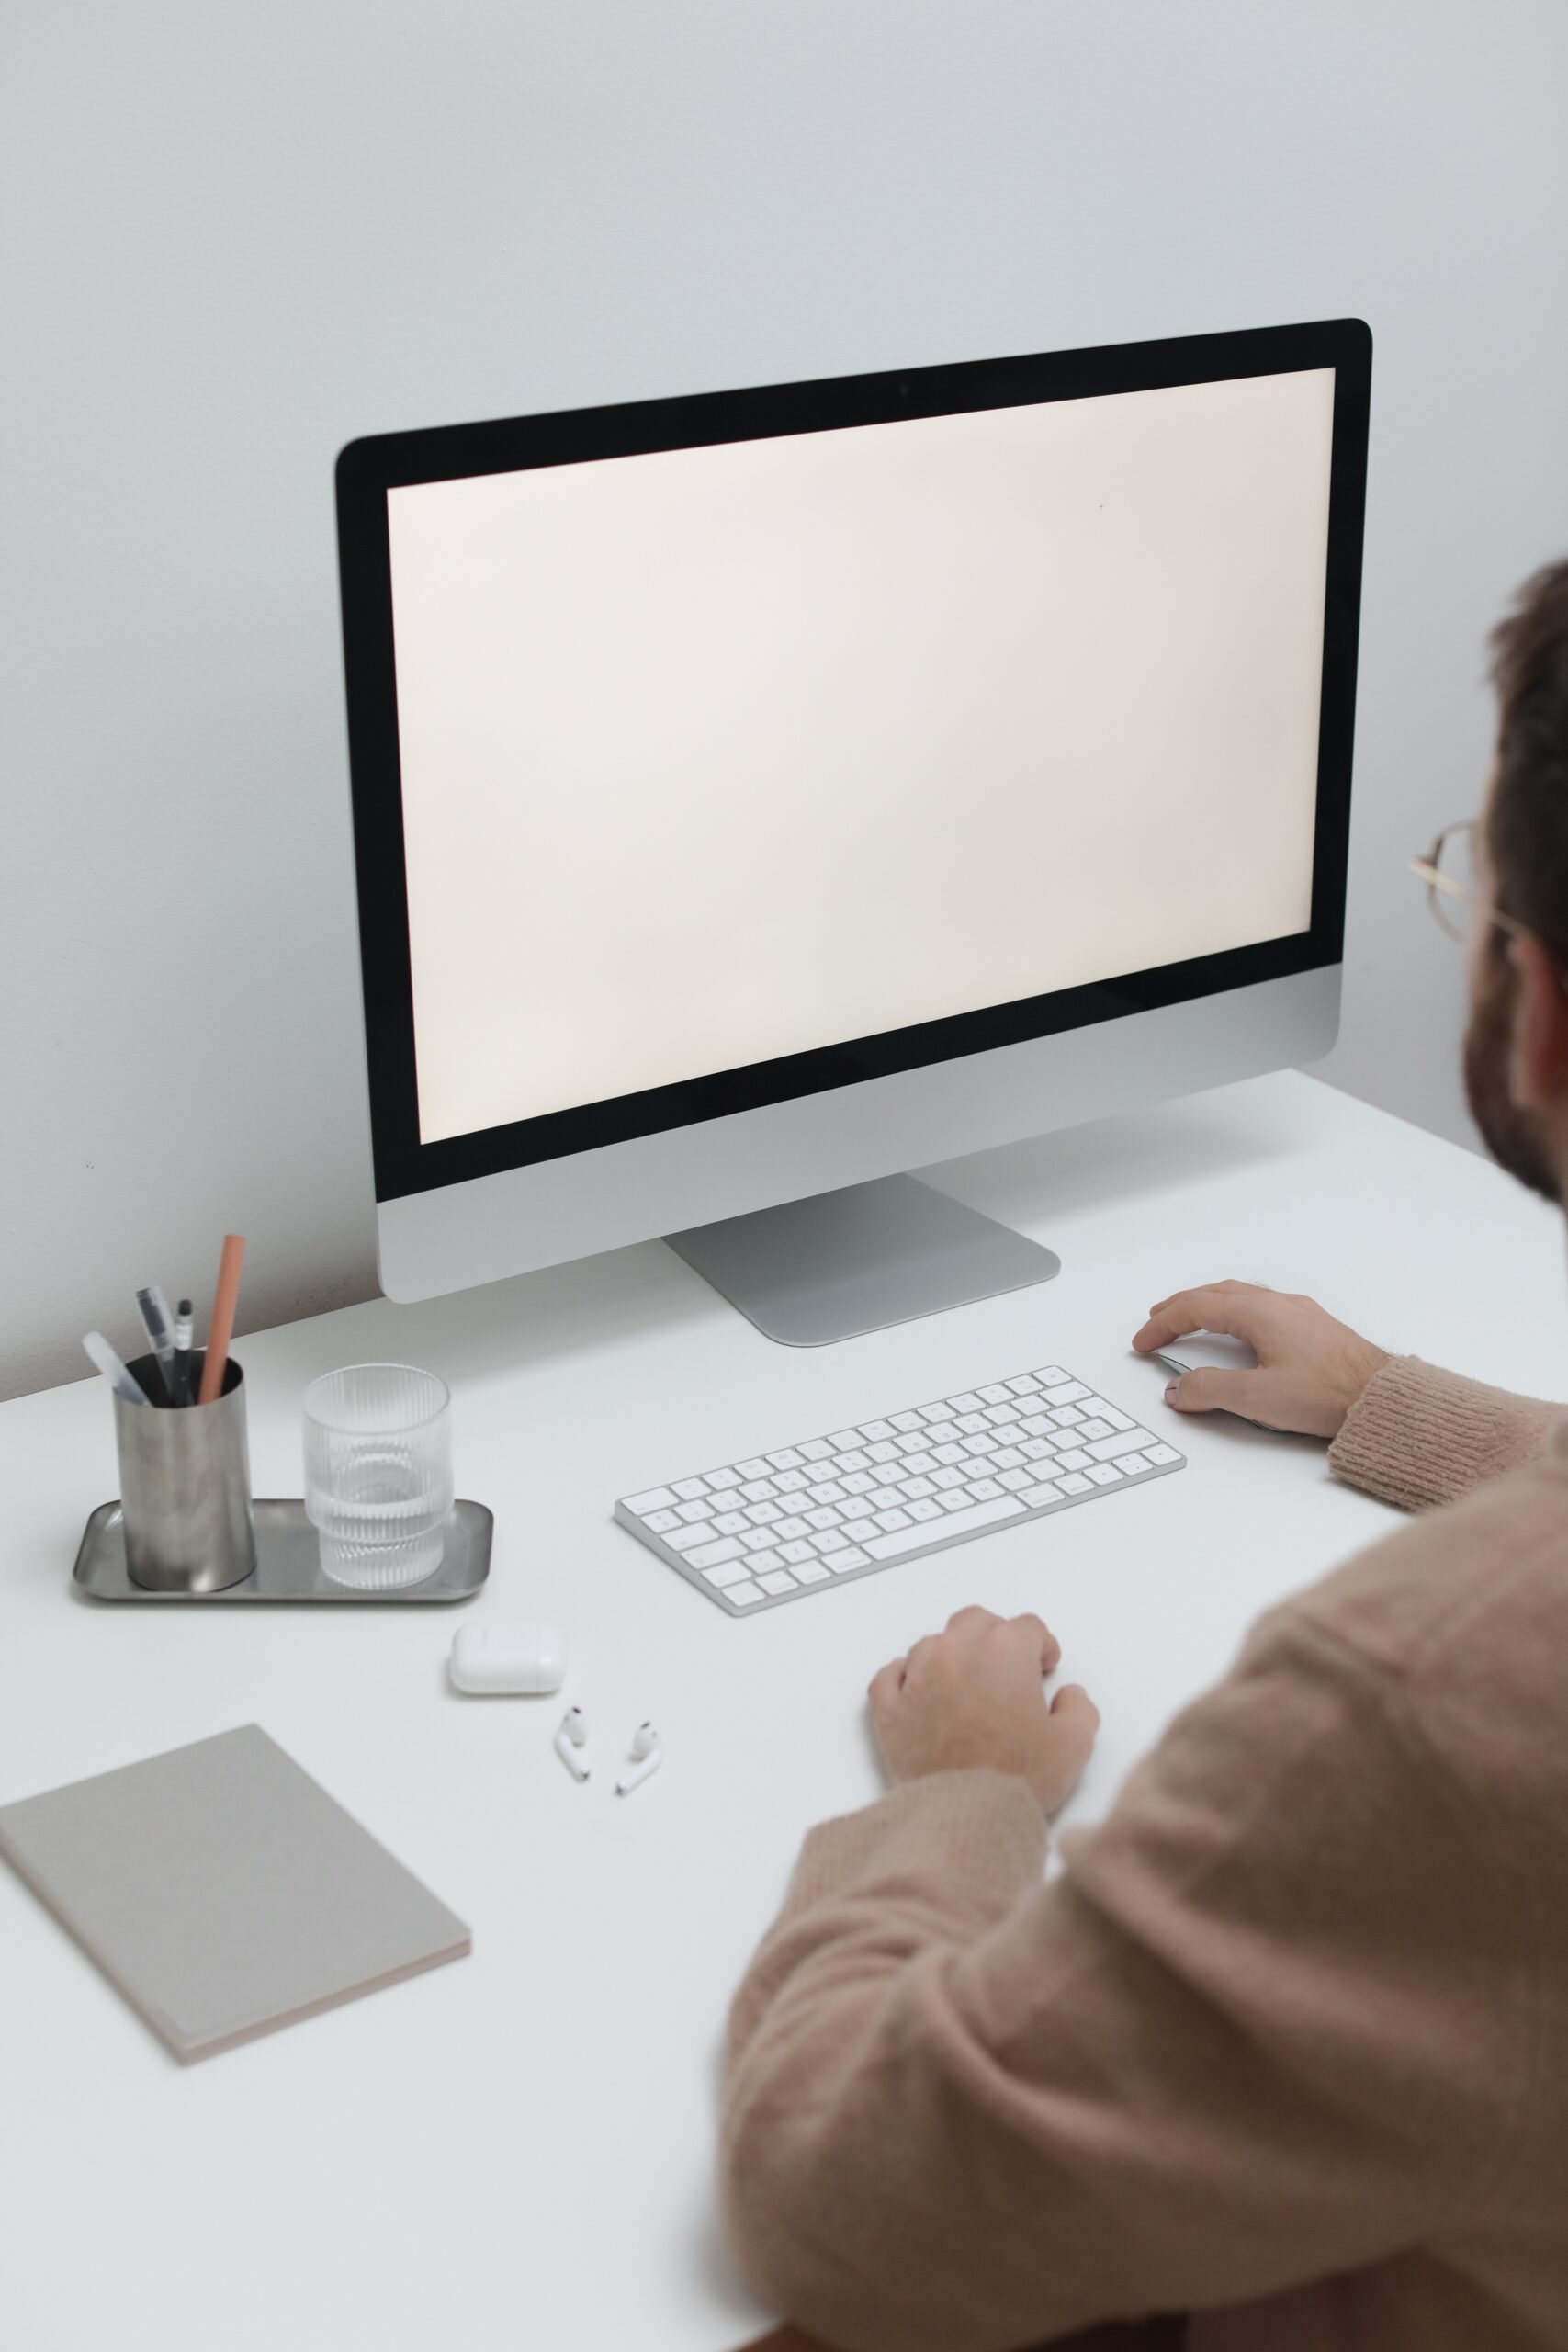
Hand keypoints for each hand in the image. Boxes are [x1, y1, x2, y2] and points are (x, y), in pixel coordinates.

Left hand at [868, 1606, 1098, 1815]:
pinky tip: (917, 1691)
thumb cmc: (1016, 1778)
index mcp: (1004, 1650)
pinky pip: (889, 1676)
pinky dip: (903, 1678)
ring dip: (951, 1656)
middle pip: (976, 1622)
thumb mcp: (1073, 1744)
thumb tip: (1069, 1697)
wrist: (965, 1816)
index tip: (1044, 1666)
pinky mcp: (889, 1708)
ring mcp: (917, 1676)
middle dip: (995, 1638)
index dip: (1041, 1646)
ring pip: (933, 1644)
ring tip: (965, 1687)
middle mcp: (956, 1651)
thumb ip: (1080, 1708)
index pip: (1028, 1628)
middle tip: (1007, 1668)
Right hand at [1131, 1279, 1388, 1438]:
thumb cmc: (1330, 1393)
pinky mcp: (1314, 1327)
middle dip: (1180, 1306)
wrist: (1382, 1396)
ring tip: (1191, 1319)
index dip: (1163, 1324)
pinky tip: (1240, 1329)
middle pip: (1216, 1293)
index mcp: (1260, 1313)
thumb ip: (1210, 1390)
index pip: (1196, 1308)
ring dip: (1208, 1305)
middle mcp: (1279, 1304)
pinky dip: (1234, 1311)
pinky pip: (1261, 1306)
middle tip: (1157, 1320)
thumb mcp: (1258, 1398)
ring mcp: (1299, 1313)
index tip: (1143, 1341)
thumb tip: (1179, 1388)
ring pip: (1240, 1295)